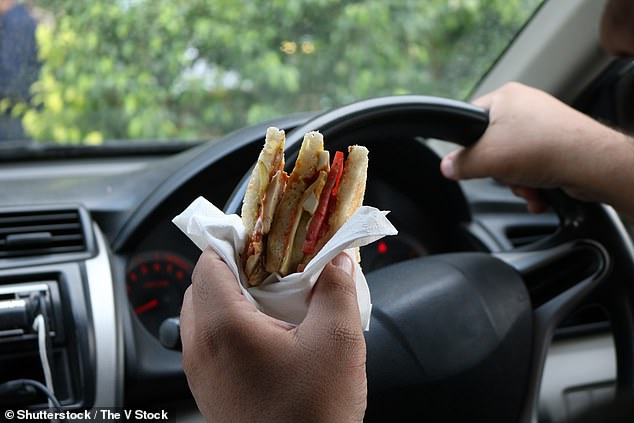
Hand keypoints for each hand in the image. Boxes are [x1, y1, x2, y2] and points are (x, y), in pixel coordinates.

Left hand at [180, 248, 366, 422]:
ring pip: (202, 313)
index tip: (263, 236)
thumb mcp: (337, 342)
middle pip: (202, 284)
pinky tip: (268, 332)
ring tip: (273, 297)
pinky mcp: (209, 390)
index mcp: (222, 326)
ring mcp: (200, 371)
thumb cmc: (312, 414)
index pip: (207, 261)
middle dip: (235, 266)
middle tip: (274, 265)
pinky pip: (209, 340)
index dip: (234, 240)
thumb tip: (339, 260)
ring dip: (231, 295)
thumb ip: (337, 289)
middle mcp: (200, 347)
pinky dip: (230, 324)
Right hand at [441, 82, 633, 215]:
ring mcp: (544, 126)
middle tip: (506, 175)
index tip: (471, 161)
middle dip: (499, 171)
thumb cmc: (543, 148)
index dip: (468, 145)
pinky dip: (533, 185)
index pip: (470, 120)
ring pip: (513, 161)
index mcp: (505, 97)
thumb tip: (447, 167)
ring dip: (517, 182)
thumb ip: (460, 164)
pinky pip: (533, 167)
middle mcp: (525, 107)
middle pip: (492, 146)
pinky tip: (539, 193)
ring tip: (528, 186)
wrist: (591, 163)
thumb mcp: (486, 159)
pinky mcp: (558, 144)